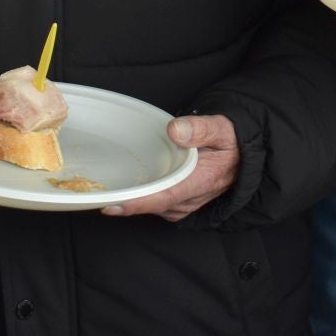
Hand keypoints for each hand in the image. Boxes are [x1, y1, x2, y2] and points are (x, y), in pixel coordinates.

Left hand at [104, 115, 239, 221]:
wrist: (242, 157)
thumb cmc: (230, 141)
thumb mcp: (222, 128)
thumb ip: (201, 128)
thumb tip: (175, 131)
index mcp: (200, 182)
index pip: (164, 197)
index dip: (137, 204)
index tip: (111, 205)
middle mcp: (190, 199)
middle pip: (152, 205)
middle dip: (124, 202)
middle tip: (92, 192)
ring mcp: (184, 205)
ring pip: (152, 207)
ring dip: (130, 200)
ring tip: (101, 190)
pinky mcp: (179, 204)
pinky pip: (156, 204)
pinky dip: (139, 198)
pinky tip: (123, 187)